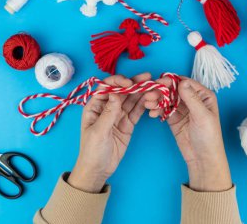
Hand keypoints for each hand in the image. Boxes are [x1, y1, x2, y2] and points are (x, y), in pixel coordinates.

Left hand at [68, 73, 150, 192]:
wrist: (99, 169)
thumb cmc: (92, 150)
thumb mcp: (98, 132)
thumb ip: (108, 113)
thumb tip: (116, 94)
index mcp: (95, 106)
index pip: (107, 88)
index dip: (118, 82)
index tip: (129, 83)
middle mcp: (107, 107)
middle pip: (122, 91)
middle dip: (134, 83)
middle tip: (148, 77)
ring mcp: (119, 115)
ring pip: (131, 99)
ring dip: (142, 92)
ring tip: (154, 86)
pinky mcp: (128, 123)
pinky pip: (137, 111)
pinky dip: (144, 104)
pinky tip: (152, 98)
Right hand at [144, 77, 231, 191]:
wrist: (202, 158)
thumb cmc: (209, 137)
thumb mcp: (201, 116)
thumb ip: (191, 98)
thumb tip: (181, 82)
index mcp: (203, 95)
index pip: (185, 83)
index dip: (171, 81)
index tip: (159, 82)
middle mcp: (192, 100)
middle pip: (173, 90)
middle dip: (160, 91)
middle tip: (149, 94)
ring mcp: (182, 109)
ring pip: (166, 99)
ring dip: (156, 100)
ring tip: (148, 104)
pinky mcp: (174, 118)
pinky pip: (163, 110)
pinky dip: (156, 109)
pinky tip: (152, 113)